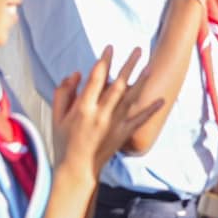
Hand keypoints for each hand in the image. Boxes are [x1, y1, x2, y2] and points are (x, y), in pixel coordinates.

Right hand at [52, 47, 155, 179]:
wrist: (76, 170)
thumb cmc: (64, 142)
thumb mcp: (57, 116)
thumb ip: (63, 93)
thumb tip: (76, 74)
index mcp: (83, 109)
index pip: (95, 79)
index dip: (104, 62)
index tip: (110, 48)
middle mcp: (100, 115)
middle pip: (117, 85)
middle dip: (128, 66)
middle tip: (138, 50)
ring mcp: (114, 125)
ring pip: (130, 99)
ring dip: (141, 82)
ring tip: (150, 66)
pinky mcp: (122, 135)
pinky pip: (139, 120)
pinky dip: (150, 110)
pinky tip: (161, 100)